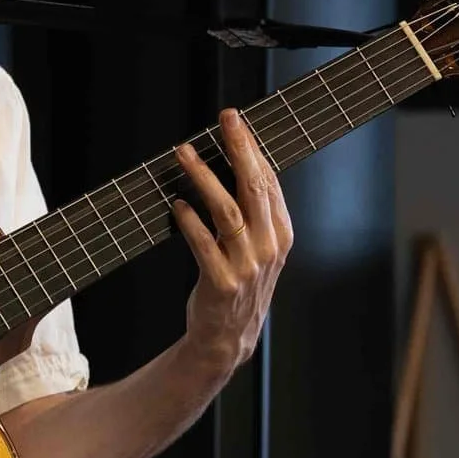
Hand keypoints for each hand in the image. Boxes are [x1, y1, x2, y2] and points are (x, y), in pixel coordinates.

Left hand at [168, 109, 294, 377]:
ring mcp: (247, 266)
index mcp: (281, 234)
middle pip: (254, 188)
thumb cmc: (239, 283)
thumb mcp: (259, 247)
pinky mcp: (221, 283)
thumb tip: (236, 162)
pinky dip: (189, 221)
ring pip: (227, 212)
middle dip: (238, 149)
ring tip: (185, 153)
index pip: (269, 182)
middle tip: (223, 120)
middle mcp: (268, 248)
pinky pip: (203, 244)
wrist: (228, 337)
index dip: (253, 148)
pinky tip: (177, 204)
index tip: (235, 120)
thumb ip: (254, 212)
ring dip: (204, 178)